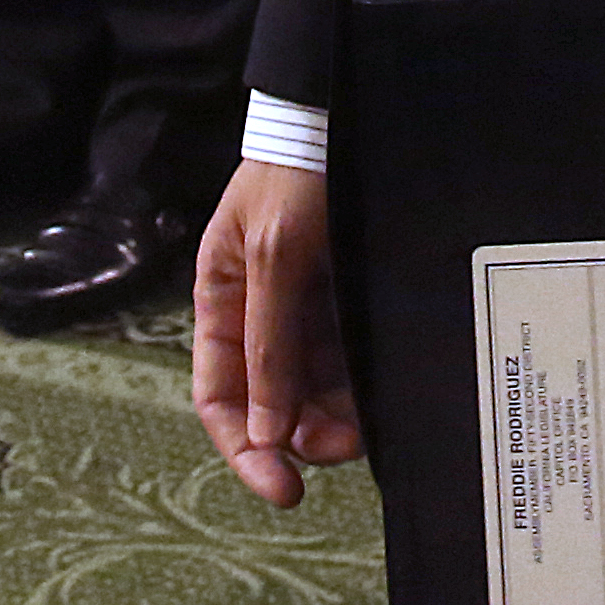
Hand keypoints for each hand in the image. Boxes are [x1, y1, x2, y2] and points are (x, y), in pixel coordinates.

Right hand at [188, 158, 362, 508]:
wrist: (348, 113)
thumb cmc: (297, 171)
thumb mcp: (276, 252)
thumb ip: (268, 342)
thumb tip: (266, 433)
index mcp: (222, 300)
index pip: (219, 397)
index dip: (245, 450)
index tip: (283, 491)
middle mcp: (261, 315)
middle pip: (273, 404)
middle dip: (304, 434)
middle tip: (348, 445)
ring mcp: (307, 311)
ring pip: (316, 390)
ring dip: (338, 416)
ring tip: (372, 423)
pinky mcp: (350, 302)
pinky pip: (351, 361)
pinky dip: (363, 385)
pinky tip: (385, 394)